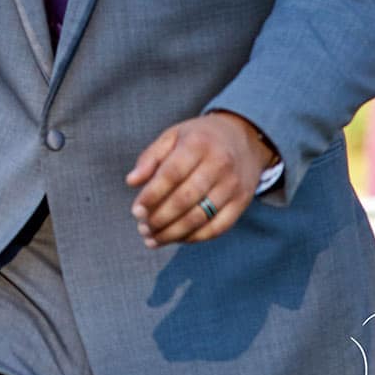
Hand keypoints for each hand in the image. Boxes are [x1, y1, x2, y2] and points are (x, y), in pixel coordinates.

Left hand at [126, 111, 271, 246]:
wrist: (243, 137)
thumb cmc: (200, 138)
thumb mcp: (174, 136)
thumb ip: (151, 157)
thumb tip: (131, 182)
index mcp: (198, 144)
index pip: (171, 174)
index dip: (151, 195)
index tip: (136, 211)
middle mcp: (218, 164)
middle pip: (185, 200)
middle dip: (159, 219)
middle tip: (142, 229)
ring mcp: (232, 185)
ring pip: (200, 218)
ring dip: (173, 233)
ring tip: (153, 238)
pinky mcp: (241, 202)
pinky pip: (217, 228)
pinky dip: (194, 238)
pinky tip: (177, 238)